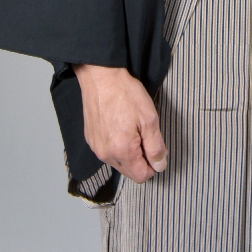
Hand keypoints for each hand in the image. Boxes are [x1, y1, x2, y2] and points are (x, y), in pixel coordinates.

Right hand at [72, 64, 167, 182]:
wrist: (100, 76)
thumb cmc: (125, 93)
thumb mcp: (149, 118)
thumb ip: (156, 146)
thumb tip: (160, 165)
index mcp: (122, 151)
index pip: (141, 176)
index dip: (153, 165)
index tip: (156, 148)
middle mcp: (105, 154)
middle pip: (129, 171)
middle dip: (141, 159)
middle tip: (145, 134)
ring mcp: (96, 147)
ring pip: (118, 162)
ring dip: (128, 152)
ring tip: (132, 127)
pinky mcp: (91, 139)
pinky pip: (107, 151)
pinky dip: (116, 144)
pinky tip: (119, 125)